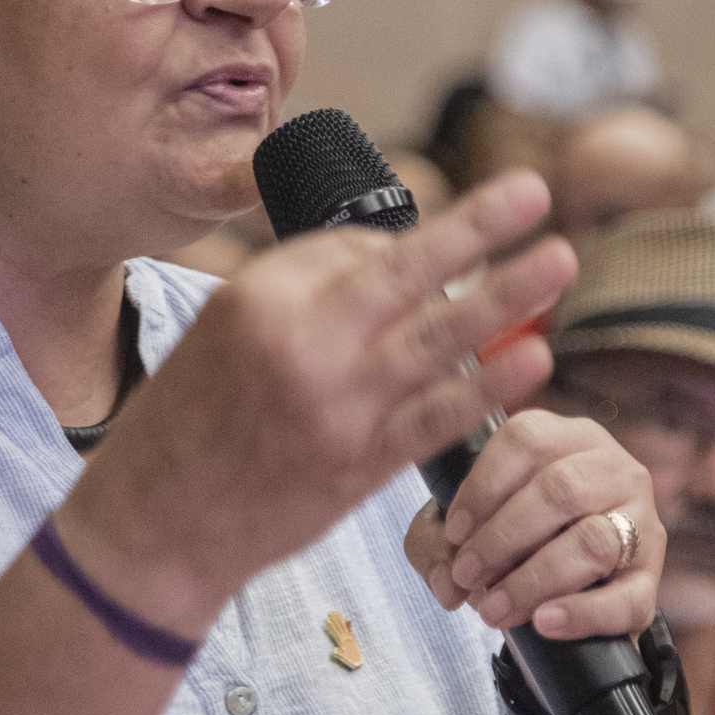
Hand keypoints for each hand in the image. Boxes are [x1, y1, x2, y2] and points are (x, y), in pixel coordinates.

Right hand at [59, 171, 575, 633]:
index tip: (424, 246)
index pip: (353, 248)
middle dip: (479, 228)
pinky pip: (438, 416)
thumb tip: (387, 259)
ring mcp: (337, 408)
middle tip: (535, 191)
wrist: (155, 523)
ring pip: (439, 340)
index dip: (400, 244)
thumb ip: (300, 292)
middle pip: (408, 273)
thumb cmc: (186, 418)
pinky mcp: (360, 467)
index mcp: (259, 298)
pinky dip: (488, 385)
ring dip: (507, 297)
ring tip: (560, 260)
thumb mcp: (221, 328)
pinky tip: (530, 357)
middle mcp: (301, 344)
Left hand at [402, 408, 661, 642]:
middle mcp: (613, 469)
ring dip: (534, 579)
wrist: (562, 593)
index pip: (527, 439)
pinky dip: (581, 613)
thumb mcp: (462, 531)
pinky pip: (625, 598)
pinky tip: (545, 622)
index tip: (454, 531)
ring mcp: (641, 522)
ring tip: (495, 609)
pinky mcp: (650, 581)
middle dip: (503, 538)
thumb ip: (434, 544)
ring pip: (593, 541)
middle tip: (468, 575)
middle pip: (561, 489)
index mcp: (567, 438)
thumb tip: (445, 580)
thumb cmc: (510, 545)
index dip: (483, 486)